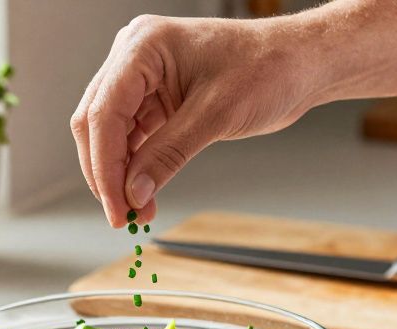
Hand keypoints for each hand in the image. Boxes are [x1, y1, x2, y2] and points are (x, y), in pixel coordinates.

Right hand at [71, 15, 320, 226]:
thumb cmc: (268, 68)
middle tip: (122, 215)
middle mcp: (134, 56)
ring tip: (137, 211)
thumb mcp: (216, 115)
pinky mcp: (156, 97)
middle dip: (107, 173)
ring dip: (120, 175)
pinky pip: (132, 136)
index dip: (104, 165)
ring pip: (110, 134)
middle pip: (96, 122)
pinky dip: (136, 167)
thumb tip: (133, 193)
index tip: (116, 206)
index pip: (104, 111)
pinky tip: (144, 194)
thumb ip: (168, 154)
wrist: (299, 63)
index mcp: (143, 45)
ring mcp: (144, 77)